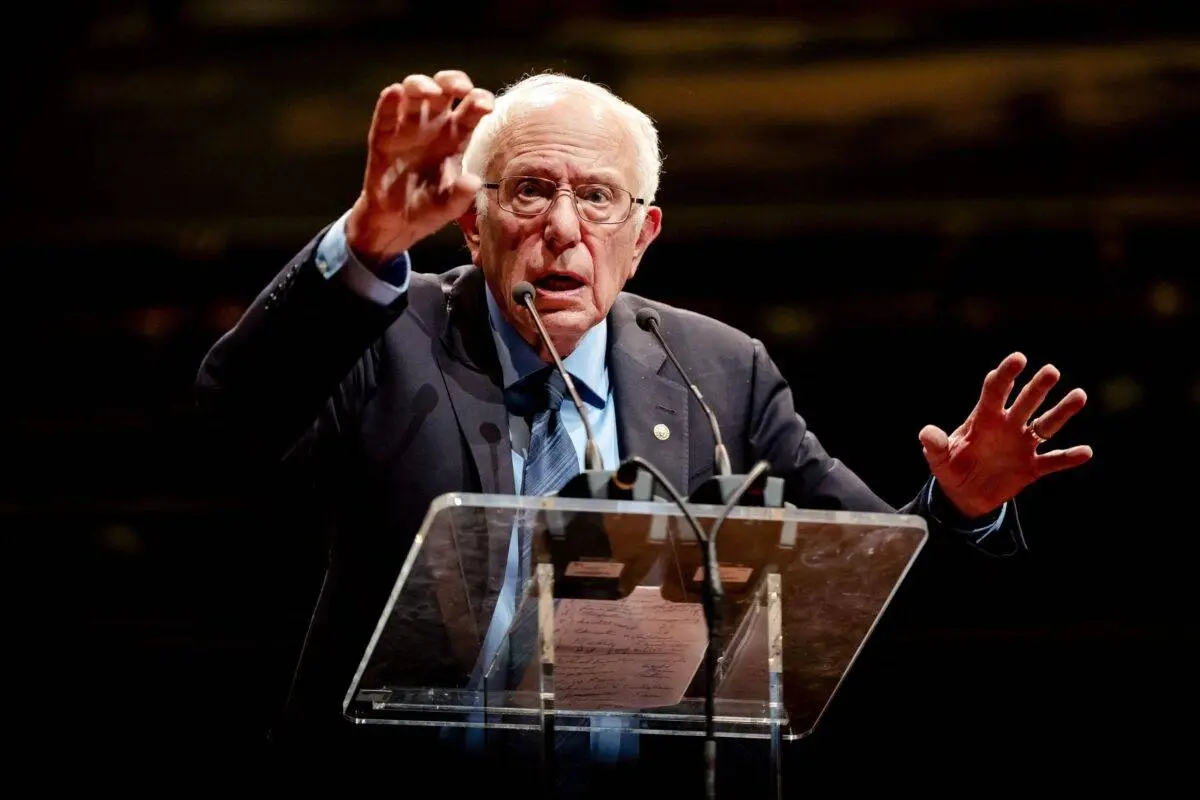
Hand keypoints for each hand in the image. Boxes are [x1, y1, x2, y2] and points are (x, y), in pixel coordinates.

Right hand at [346, 70, 493, 266]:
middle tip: (460, 88)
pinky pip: (385, 113)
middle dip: (453, 81)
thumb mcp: (448, 208)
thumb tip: (473, 183)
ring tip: (429, 92)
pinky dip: (388, 101)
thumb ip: (461, 196)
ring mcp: (407, 127)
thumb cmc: (428, 209)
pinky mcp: (382, 135)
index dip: (480, 100)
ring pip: (414, 93)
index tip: (486, 105)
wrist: (395, 222)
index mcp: (456, 136)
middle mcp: (434, 124)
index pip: (471, 109)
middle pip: (445, 89)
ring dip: (421, 85)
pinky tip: (394, 93)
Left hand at [919, 352, 1092, 518]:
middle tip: (1051, 371)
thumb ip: (934, 445)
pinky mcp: (1032, 467)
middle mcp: (1008, 426)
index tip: (1018, 359)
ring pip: (1046, 424)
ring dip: (1062, 411)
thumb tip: (925, 433)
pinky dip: (1068, 458)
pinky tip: (1085, 451)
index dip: (1006, 374)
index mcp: (984, 418)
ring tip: (1079, 395)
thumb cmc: (951, 467)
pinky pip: (1053, 461)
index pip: (996, 390)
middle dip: (1038, 387)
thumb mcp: (938, 458)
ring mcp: (1022, 445)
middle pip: (1026, 401)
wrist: (964, 494)